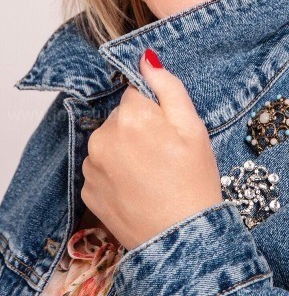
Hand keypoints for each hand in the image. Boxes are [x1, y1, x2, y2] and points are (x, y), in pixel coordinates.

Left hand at [80, 49, 223, 250]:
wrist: (182, 238)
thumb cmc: (193, 179)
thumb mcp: (192, 126)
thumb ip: (167, 85)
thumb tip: (146, 57)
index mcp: (130, 116)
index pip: (137, 93)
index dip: (156, 110)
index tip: (168, 131)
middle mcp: (102, 136)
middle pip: (121, 117)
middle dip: (139, 128)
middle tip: (164, 154)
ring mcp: (91, 166)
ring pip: (110, 141)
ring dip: (125, 149)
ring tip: (151, 173)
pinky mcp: (87, 191)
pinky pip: (101, 168)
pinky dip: (115, 173)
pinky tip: (136, 187)